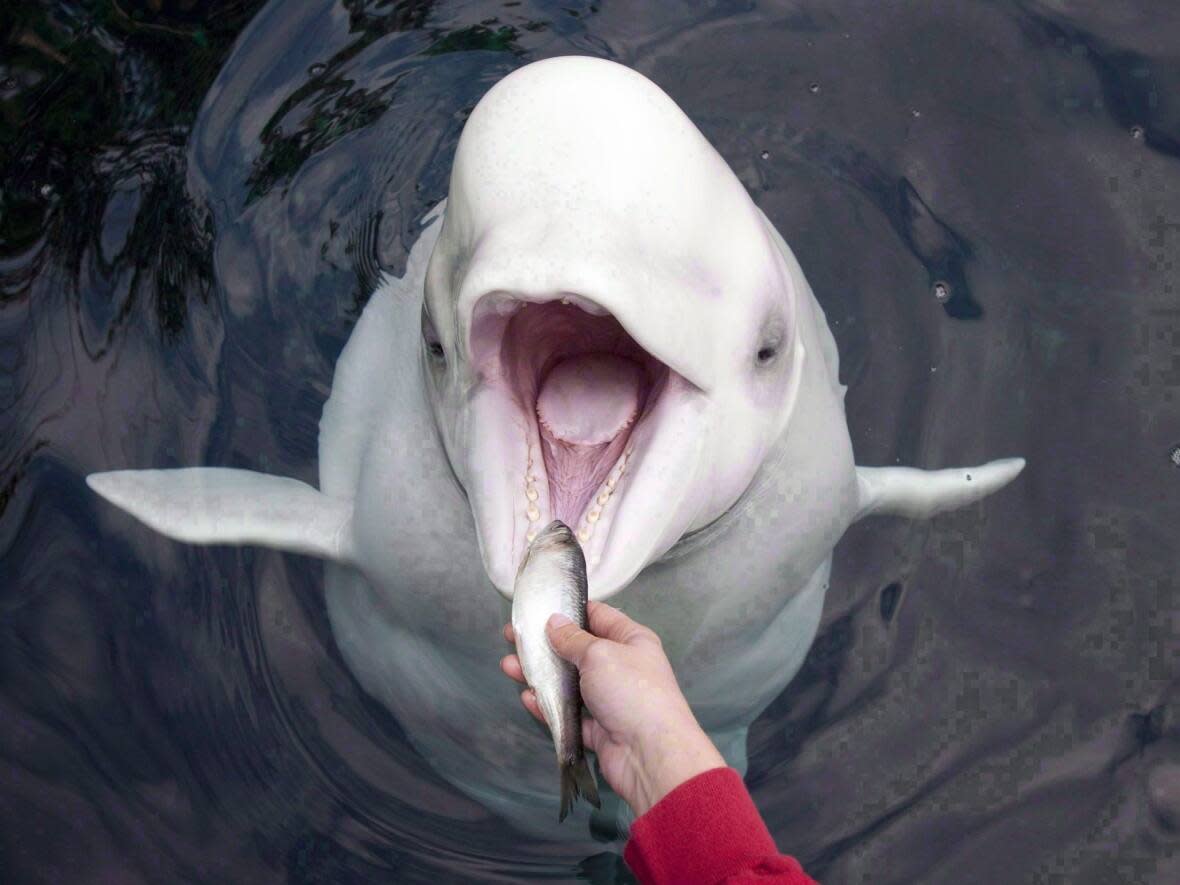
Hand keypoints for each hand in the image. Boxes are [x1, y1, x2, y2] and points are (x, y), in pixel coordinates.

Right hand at [500, 601, 725, 815]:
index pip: (598, 616)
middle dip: (545, 644)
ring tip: (508, 666)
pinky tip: (528, 697)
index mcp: (631, 641)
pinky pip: (568, 713)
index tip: (539, 607)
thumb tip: (554, 621)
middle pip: (577, 651)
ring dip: (540, 675)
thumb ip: (573, 639)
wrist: (649, 754)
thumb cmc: (629, 690)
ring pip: (568, 683)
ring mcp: (609, 699)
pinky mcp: (597, 729)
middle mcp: (621, 667)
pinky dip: (549, 706)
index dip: (569, 610)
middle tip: (512, 637)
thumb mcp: (599, 654)